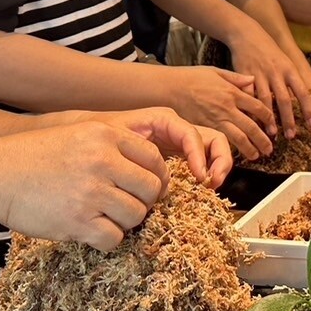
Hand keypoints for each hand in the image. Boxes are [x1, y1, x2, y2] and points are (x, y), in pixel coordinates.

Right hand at [0, 120, 170, 250]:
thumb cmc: (34, 157)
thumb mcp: (77, 135)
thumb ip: (112, 148)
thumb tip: (152, 174)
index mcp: (105, 135)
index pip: (154, 158)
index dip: (155, 177)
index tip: (145, 188)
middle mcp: (102, 161)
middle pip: (151, 189)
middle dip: (143, 202)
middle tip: (125, 205)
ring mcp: (91, 192)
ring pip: (136, 216)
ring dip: (124, 222)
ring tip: (103, 217)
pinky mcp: (78, 222)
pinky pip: (114, 238)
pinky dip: (106, 239)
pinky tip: (89, 230)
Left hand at [88, 106, 232, 188]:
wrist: (90, 137)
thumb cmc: (102, 135)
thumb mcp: (117, 137)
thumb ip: (137, 149)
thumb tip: (160, 171)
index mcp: (166, 120)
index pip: (193, 135)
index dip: (200, 155)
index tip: (199, 176)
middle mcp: (178, 130)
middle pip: (214, 139)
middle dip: (220, 160)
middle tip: (213, 182)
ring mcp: (181, 145)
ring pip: (213, 150)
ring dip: (218, 168)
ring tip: (211, 186)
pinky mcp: (179, 159)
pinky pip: (202, 164)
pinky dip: (207, 175)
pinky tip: (200, 190)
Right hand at [169, 67, 275, 162]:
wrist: (170, 88)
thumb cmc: (192, 77)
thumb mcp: (216, 72)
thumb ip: (237, 78)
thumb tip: (253, 80)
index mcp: (232, 92)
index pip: (258, 107)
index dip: (268, 118)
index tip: (273, 125)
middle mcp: (227, 108)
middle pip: (252, 127)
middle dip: (263, 139)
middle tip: (269, 148)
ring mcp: (216, 120)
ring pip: (239, 138)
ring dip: (250, 148)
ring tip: (257, 155)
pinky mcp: (205, 128)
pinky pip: (222, 140)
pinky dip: (231, 148)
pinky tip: (236, 154)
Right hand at [229, 27, 310, 138]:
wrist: (248, 35)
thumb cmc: (270, 52)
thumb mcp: (286, 62)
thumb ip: (292, 81)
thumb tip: (304, 101)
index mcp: (290, 70)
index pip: (303, 92)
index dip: (309, 109)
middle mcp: (277, 72)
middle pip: (285, 100)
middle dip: (289, 120)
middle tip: (292, 136)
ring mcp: (260, 74)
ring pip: (266, 100)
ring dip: (270, 119)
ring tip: (272, 134)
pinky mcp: (245, 76)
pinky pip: (248, 96)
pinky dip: (250, 109)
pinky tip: (252, 121)